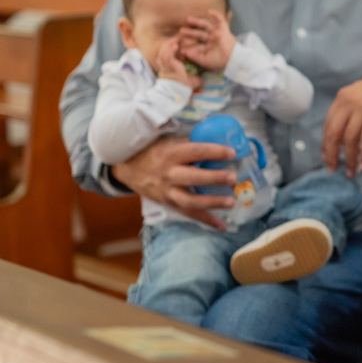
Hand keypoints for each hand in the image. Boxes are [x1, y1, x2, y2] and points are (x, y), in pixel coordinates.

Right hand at [110, 137, 237, 229]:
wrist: (127, 167)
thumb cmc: (154, 150)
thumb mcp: (169, 140)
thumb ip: (190, 141)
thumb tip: (220, 137)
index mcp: (170, 154)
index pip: (195, 152)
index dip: (214, 152)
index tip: (232, 153)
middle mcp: (168, 174)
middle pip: (193, 178)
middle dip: (214, 179)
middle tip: (233, 178)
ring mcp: (167, 191)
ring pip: (190, 201)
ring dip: (212, 203)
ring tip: (231, 202)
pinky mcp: (168, 203)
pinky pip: (188, 214)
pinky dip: (205, 220)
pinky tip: (221, 225)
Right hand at [155, 37, 200, 90]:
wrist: (177, 94)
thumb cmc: (182, 91)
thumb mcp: (190, 84)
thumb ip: (195, 80)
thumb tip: (202, 81)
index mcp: (168, 72)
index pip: (166, 60)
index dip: (169, 53)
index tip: (175, 48)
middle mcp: (165, 69)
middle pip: (163, 54)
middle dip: (168, 47)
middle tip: (174, 40)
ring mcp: (166, 67)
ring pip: (164, 54)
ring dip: (169, 46)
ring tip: (175, 40)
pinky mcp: (169, 66)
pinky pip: (168, 56)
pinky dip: (170, 50)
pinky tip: (175, 44)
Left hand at [179, 9, 235, 70]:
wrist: (232, 60)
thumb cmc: (219, 62)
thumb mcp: (204, 60)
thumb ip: (194, 56)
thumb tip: (183, 52)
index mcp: (208, 47)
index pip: (196, 44)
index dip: (188, 45)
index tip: (179, 46)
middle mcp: (212, 39)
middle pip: (199, 33)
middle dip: (190, 32)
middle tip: (181, 30)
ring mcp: (218, 34)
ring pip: (206, 26)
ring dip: (198, 22)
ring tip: (188, 19)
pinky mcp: (224, 30)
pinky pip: (220, 21)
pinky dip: (216, 15)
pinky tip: (209, 12)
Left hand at [322, 54, 361, 175]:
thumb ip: (352, 112)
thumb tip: (346, 137)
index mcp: (342, 97)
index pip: (328, 125)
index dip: (325, 144)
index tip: (327, 158)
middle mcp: (349, 102)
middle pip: (334, 133)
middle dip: (332, 154)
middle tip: (333, 169)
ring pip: (350, 139)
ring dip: (350, 159)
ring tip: (351, 172)